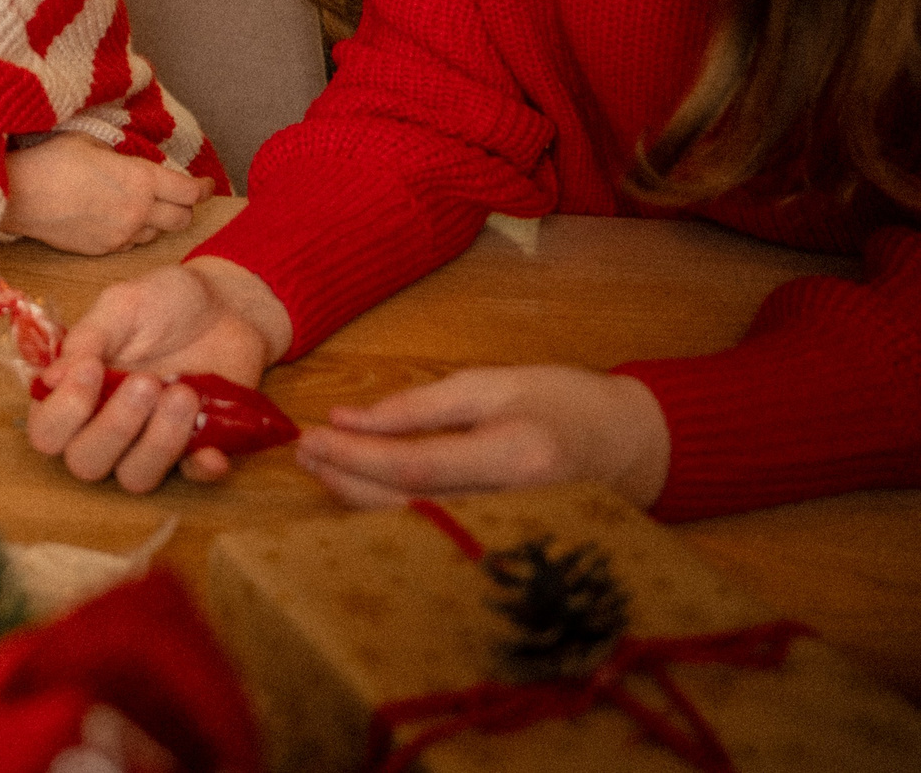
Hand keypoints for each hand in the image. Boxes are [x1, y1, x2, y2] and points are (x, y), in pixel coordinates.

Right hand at [1, 133, 210, 254]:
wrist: (17, 196)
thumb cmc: (50, 160)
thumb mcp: (92, 143)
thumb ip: (122, 159)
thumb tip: (131, 166)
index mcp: (140, 179)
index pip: (189, 191)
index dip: (203, 188)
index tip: (205, 185)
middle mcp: (138, 211)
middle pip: (182, 218)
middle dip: (185, 208)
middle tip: (178, 198)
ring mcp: (121, 235)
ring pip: (157, 234)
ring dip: (157, 221)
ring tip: (143, 208)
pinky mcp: (102, 250)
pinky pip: (130, 243)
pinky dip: (132, 232)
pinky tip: (116, 220)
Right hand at [25, 260, 290, 492]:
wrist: (226, 304)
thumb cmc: (165, 301)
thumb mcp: (122, 306)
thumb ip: (87, 339)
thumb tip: (50, 379)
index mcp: (77, 391)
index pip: (47, 431)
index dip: (64, 413)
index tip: (92, 370)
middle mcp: (105, 425)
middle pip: (86, 463)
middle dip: (116, 427)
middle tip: (148, 381)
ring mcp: (149, 441)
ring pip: (135, 477)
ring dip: (158, 442)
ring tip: (185, 394)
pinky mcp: (193, 448)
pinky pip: (190, 477)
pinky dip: (200, 468)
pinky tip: (212, 449)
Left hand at [294, 366, 670, 508]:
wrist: (630, 446)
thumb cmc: (564, 402)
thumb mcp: (492, 383)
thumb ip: (418, 405)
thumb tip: (346, 418)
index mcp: (516, 458)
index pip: (417, 469)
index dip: (357, 457)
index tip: (310, 436)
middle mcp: (513, 510)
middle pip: (408, 508)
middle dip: (347, 479)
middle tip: (304, 452)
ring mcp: (511, 540)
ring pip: (415, 531)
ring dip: (359, 500)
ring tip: (321, 467)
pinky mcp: (504, 551)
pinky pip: (435, 538)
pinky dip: (391, 517)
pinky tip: (360, 493)